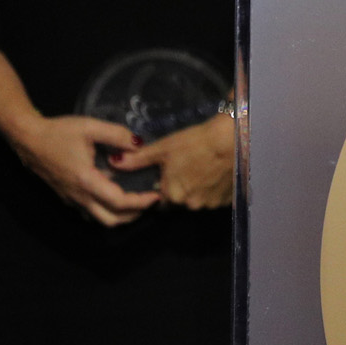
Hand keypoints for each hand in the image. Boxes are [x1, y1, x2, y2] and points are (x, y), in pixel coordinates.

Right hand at [8, 112, 158, 226]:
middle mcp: (78, 195)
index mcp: (86, 180)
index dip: (140, 202)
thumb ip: (117, 135)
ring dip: (120, 215)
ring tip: (136, 200)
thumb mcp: (90, 126)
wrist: (28, 139)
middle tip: (148, 202)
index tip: (156, 196)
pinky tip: (114, 193)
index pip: (119, 202)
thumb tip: (140, 144)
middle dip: (133, 215)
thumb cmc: (58, 132)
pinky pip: (89, 211)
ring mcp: (71, 199)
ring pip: (98, 218)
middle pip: (110, 220)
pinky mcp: (66, 196)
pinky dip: (106, 209)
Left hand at [111, 114, 235, 208]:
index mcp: (171, 195)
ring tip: (205, 170)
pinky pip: (216, 198)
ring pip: (199, 200)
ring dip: (199, 191)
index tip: (170, 175)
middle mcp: (189, 205)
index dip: (164, 187)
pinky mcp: (228, 201)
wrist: (232, 139)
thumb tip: (113, 163)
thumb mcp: (163, 148)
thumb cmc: (194, 142)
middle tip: (188, 169)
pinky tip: (217, 174)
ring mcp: (210, 204)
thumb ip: (137, 159)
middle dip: (182, 189)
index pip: (160, 200)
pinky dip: (215, 190)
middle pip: (181, 201)